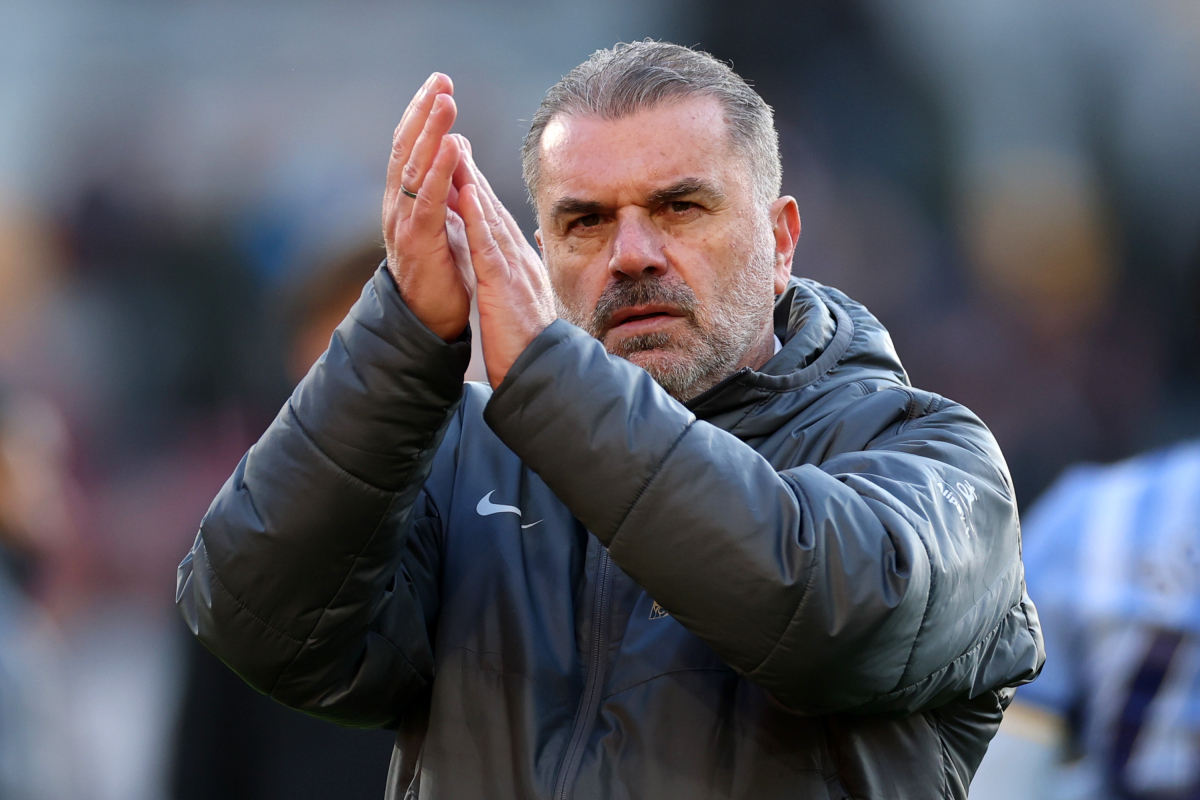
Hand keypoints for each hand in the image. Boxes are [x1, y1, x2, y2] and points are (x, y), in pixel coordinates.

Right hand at [382, 73, 474, 341]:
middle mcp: (399, 205)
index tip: (440, 83)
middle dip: (423, 112)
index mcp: (407, 199)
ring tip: (445, 101)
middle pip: (407, 147)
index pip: (410, 147)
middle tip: (440, 80)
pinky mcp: (418, 241)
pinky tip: (450, 147)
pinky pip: (428, 200)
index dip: (422, 114)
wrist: (429, 321)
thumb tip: (455, 147)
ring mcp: (405, 222)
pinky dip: (439, 171)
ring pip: (415, 167)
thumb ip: (446, 187)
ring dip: (430, 131)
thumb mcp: (444, 222)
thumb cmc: (441, 272)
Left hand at [456, 144, 556, 387]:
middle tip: (456, 139)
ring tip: (456, 150)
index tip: (464, 164)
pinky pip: (487, 246)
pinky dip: (475, 218)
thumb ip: (519, 287)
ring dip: (472, 183)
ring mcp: (513, 271)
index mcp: (520, 268)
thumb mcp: (523, 311)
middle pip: (492, 210)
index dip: (479, 191)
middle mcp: (519, 261)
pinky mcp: (504, 286)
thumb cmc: (532, 350)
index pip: (496, 223)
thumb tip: (518, 274)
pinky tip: (465, 193)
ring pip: (489, 219)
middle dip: (473, 174)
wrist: (544, 376)